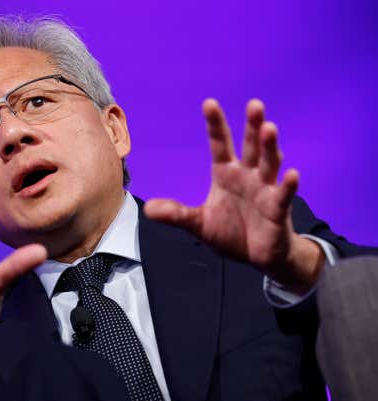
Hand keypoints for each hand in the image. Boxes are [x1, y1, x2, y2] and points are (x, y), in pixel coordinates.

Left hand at [145, 99, 322, 288]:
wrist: (256, 257)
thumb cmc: (230, 233)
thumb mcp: (198, 224)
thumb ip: (176, 214)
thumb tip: (147, 208)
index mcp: (226, 174)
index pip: (220, 144)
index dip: (216, 125)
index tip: (209, 103)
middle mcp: (248, 176)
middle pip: (250, 146)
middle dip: (252, 126)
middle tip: (254, 104)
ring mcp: (265, 190)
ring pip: (269, 164)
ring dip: (269, 147)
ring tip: (269, 129)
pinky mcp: (278, 209)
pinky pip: (283, 195)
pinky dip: (288, 185)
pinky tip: (292, 174)